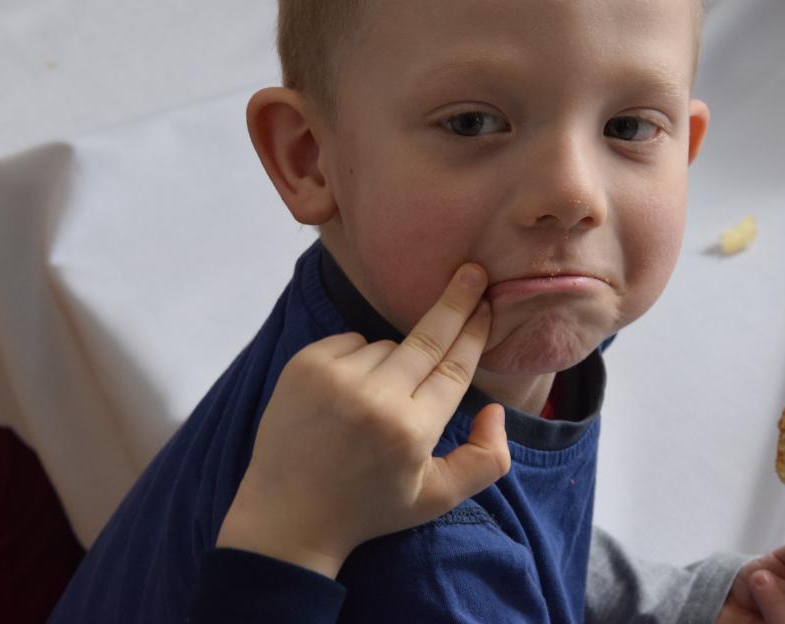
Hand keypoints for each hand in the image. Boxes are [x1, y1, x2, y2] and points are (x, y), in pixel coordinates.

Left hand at [216, 263, 510, 578]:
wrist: (288, 514)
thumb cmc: (369, 506)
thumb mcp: (436, 498)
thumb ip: (485, 460)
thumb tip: (496, 408)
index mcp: (411, 431)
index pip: (455, 368)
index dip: (475, 334)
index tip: (489, 305)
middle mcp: (375, 398)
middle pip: (428, 338)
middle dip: (456, 302)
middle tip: (472, 270)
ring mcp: (336, 378)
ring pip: (386, 345)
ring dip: (392, 362)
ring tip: (372, 406)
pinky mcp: (305, 365)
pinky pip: (350, 342)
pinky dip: (357, 358)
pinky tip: (347, 394)